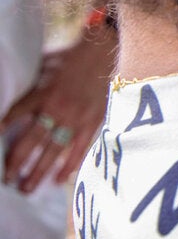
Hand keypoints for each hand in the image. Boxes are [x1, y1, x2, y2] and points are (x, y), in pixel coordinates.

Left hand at [2, 23, 116, 192]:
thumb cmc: (73, 56)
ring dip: (38, 171)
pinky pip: (79, 148)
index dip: (1, 130)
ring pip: (53, 151)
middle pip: (31, 141)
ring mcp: (76, 117)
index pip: (14, 115)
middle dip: (16, 163)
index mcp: (42, 92)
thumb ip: (30, 80)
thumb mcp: (46, 63)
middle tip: (6, 181)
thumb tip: (11, 86)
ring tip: (26, 188)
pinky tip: (58, 180)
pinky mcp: (93, 121)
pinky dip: (68, 165)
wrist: (106, 50)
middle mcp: (56, 108)